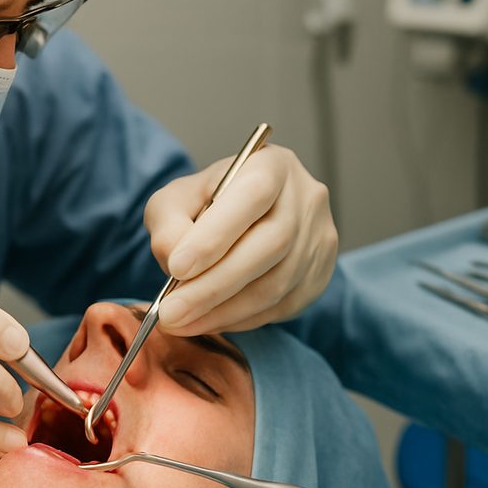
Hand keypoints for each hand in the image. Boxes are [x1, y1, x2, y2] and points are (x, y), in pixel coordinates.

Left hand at [145, 144, 337, 334]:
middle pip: (270, 245)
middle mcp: (305, 198)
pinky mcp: (319, 274)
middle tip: (172, 311)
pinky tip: (208, 321)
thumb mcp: (175, 200)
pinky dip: (240, 319)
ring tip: (181, 322)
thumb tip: (176, 262)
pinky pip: (282, 306)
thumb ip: (169, 224)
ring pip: (277, 283)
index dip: (215, 235)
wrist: (242, 219)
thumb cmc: (206, 204)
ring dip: (224, 310)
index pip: (251, 196)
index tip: (177, 267)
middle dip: (214, 285)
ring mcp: (319, 238)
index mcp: (271, 166)